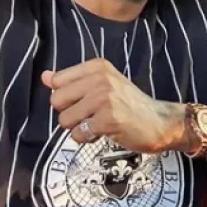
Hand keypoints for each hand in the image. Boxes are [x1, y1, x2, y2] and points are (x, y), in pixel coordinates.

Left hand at [41, 59, 187, 152]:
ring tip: (99, 123)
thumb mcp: (103, 85)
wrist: (161, 122)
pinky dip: (88, 138)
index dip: (67, 97)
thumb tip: (45, 76)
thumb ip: (73, 81)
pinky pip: (78, 134)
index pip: (57, 81)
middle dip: (70, 113)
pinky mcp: (108, 119)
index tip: (85, 100)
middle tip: (91, 114)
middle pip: (56, 100)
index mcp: (98, 67)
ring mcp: (105, 98)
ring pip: (65, 119)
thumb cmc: (130, 105)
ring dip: (79, 127)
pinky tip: (105, 132)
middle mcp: (101, 78)